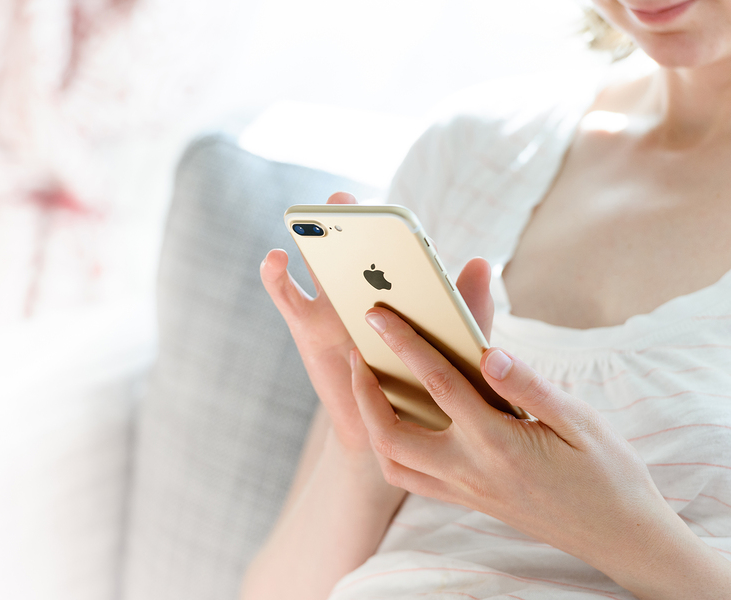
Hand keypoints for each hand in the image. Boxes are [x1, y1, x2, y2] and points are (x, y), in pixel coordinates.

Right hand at [261, 193, 496, 455]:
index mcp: (399, 287)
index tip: (396, 225)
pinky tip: (276, 258)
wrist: (391, 431)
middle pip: (354, 244)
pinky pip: (286, 296)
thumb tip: (481, 261)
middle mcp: (363, 288)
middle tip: (342, 200)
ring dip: (312, 239)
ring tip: (306, 223)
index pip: (397, 249)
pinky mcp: (304, 326)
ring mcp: (330, 304)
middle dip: (348, 220)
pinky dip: (276, 275)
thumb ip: (466, 308)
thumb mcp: (455, 346)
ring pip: (318, 263)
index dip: (396, 235)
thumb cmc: (426, 386)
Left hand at [350, 291, 702, 592]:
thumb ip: (530, 386)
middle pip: (391, 432)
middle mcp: (470, 470)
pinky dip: (391, 450)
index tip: (379, 315)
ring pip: (392, 462)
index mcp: (498, 443)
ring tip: (368, 387)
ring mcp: (464, 490)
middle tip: (358, 354)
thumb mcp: (581, 422)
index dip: (404, 343)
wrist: (619, 536)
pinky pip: (411, 479)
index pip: (438, 382)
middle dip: (364, 391)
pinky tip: (398, 423)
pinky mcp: (467, 501)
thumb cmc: (607, 473)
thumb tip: (489, 352)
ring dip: (370, 423)